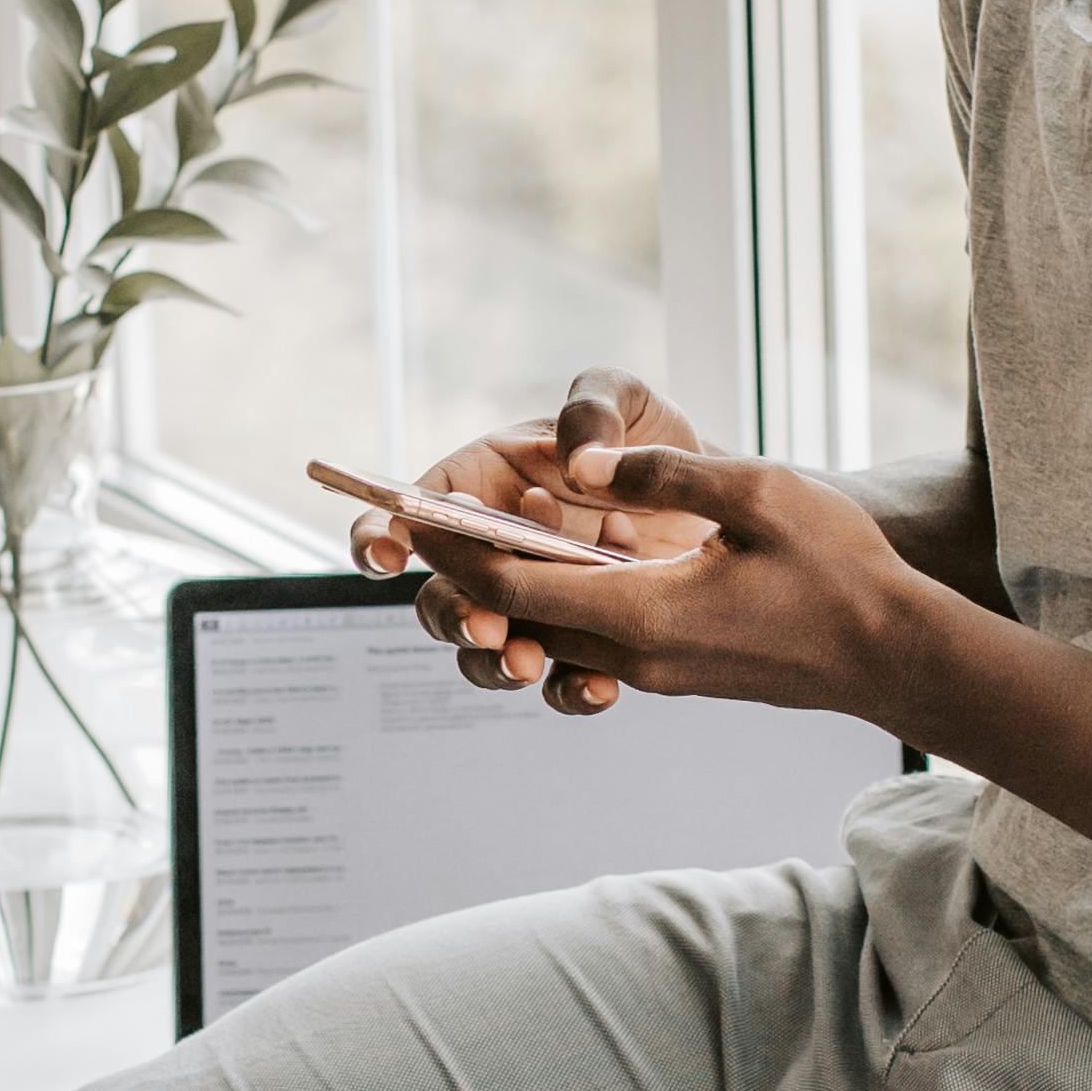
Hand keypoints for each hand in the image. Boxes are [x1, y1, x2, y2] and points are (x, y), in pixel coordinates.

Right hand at [350, 366, 720, 713]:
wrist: (711, 492)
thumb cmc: (648, 436)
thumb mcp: (623, 398)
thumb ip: (592, 409)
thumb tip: (575, 464)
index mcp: (478, 488)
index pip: (407, 515)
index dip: (380, 537)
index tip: (390, 555)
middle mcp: (493, 552)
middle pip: (439, 596)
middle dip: (453, 616)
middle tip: (487, 624)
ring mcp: (534, 603)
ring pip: (485, 651)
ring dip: (495, 664)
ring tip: (529, 664)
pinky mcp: (582, 641)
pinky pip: (560, 682)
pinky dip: (570, 692)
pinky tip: (600, 687)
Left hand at [466, 441, 928, 724]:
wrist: (891, 655)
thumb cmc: (838, 572)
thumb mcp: (760, 494)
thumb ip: (667, 472)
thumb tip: (589, 457)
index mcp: (639, 613)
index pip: (509, 586)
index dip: (452, 547)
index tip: (410, 508)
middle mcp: (632, 652)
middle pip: (515, 613)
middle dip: (464, 565)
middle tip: (422, 512)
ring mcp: (652, 669)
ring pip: (551, 628)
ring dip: (513, 581)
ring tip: (483, 522)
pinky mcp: (672, 669)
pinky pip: (592, 634)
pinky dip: (562, 594)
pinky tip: (565, 550)